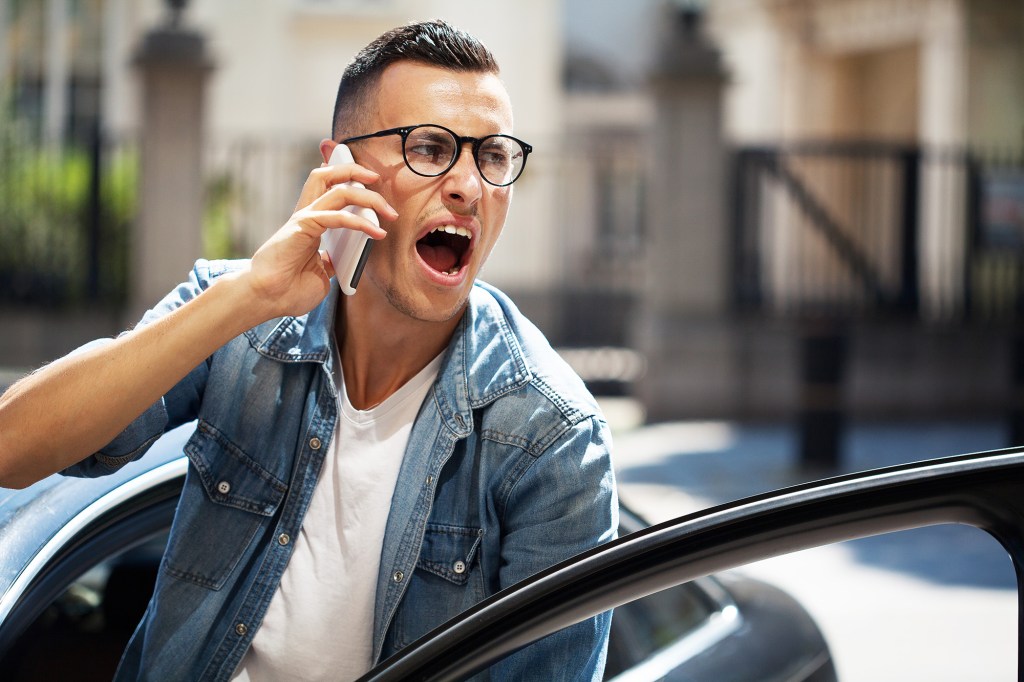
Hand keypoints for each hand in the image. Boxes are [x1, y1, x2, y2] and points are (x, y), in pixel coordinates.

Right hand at [244, 162, 396, 318]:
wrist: (265, 300)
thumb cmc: (288, 290)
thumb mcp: (320, 273)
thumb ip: (332, 261)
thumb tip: (347, 259)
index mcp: (309, 223)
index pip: (326, 188)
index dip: (346, 178)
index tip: (371, 183)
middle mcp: (306, 215)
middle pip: (327, 176)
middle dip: (355, 171)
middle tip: (378, 179)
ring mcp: (304, 219)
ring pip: (338, 190)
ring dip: (369, 197)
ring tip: (389, 211)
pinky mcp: (303, 227)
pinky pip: (338, 217)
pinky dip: (361, 223)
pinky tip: (377, 233)